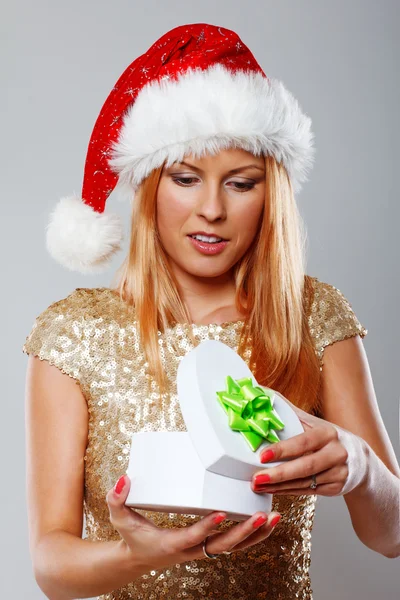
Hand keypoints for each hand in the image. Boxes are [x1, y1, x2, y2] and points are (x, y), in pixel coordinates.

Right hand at [106, 474, 281, 571]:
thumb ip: (117, 499)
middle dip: (243, 531)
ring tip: (274, 517)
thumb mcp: (120, 519)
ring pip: (235, 548)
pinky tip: (268, 521)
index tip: (221, 514)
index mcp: (171, 544)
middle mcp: (191, 551)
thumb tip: (124, 479)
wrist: (139, 558)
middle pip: (222, 546)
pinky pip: (236, 544)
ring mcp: (202, 550)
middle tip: (261, 515)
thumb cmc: (132, 537)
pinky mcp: (209, 546)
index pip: (192, 537)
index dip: (206, 528)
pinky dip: (253, 535)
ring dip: (255, 534)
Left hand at [251, 396, 369, 496]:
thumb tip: (263, 393)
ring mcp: (338, 473)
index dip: (282, 449)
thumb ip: (290, 412)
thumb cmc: (330, 438)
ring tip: (257, 485)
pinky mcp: (335, 489)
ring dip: (278, 486)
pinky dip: (287, 491)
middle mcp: (337, 454)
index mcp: (328, 433)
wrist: (361, 461)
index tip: (262, 456)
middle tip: (256, 479)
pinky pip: (307, 492)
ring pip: (304, 482)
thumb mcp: (315, 423)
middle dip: (279, 474)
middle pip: (305, 466)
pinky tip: (271, 490)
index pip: (303, 442)